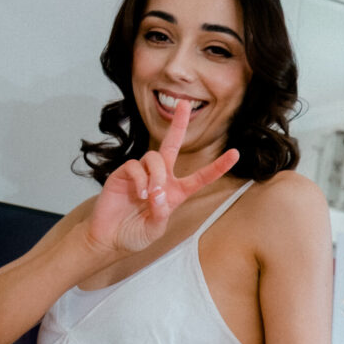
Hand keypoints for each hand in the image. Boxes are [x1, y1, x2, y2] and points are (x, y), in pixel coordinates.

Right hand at [87, 100, 239, 252]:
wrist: (108, 238)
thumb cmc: (134, 235)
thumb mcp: (154, 230)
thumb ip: (160, 214)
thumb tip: (159, 195)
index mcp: (176, 192)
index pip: (200, 177)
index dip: (217, 166)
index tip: (235, 154)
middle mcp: (160, 178)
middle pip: (172, 144)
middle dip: (179, 125)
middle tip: (185, 104)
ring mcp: (141, 174)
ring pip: (155, 158)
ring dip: (157, 175)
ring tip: (150, 195)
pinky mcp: (123, 174)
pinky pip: (135, 166)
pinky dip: (140, 178)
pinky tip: (139, 194)